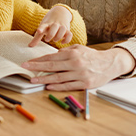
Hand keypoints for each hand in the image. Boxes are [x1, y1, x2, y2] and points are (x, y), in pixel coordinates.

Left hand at [21, 45, 135, 90]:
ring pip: (58, 78)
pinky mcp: (84, 84)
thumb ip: (65, 51)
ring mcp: (79, 75)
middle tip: (25, 68)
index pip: (51, 57)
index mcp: (72, 54)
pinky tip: (48, 86)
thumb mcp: (79, 48)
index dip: (39, 60)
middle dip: (36, 67)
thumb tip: (53, 55)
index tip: (28, 61)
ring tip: (33, 80)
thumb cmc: (92, 56)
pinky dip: (57, 87)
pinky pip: (68, 86)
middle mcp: (75, 63)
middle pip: (52, 66)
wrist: (110, 63)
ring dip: (44, 79)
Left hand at [29, 6, 72, 46]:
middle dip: (51, 34)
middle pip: (54, 27)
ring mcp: (62, 26)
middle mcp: (54, 24)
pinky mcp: (67, 29)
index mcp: (47, 24)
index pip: (43, 25)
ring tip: (55, 40)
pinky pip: (70, 34)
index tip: (38, 30)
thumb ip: (37, 38)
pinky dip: (67, 39)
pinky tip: (62, 42)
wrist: (60, 12)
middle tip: (47, 39)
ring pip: (63, 29)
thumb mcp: (42, 28)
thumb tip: (29, 46)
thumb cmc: (49, 23)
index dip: (41, 28)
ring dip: (59, 36)